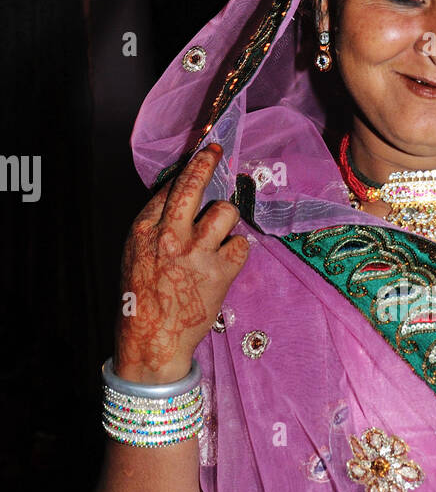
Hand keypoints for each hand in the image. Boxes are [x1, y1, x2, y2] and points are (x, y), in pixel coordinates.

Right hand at [113, 143, 248, 382]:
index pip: (171, 186)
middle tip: (217, 153)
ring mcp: (197, 252)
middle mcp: (170, 234)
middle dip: (208, 163)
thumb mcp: (137, 254)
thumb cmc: (144, 297)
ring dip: (226, 220)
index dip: (190, 168)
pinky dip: (237, 251)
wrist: (153, 338)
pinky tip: (225, 262)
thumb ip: (156, 225)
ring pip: (226, 211)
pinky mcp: (220, 271)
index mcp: (145, 229)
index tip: (203, 155)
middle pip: (194, 185)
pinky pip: (241, 244)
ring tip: (219, 236)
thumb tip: (181, 196)